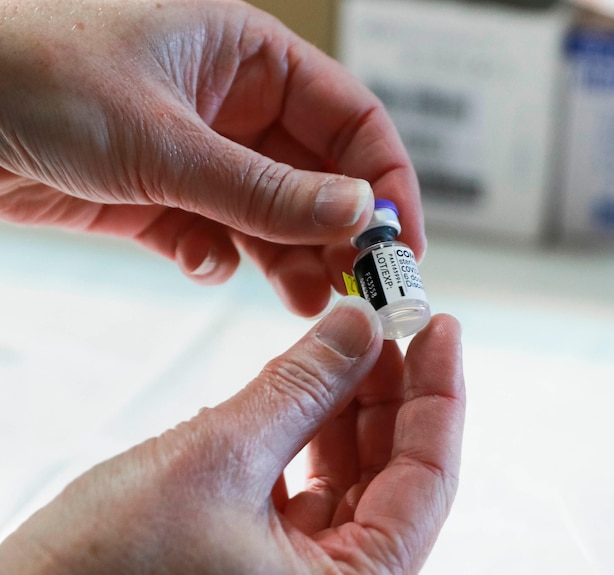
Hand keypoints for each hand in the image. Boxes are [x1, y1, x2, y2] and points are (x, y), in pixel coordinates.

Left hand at [0, 0, 422, 315]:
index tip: (399, 241)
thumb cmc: (33, 76)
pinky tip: (204, 262)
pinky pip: (218, 235)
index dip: (384, 179)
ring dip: (292, 257)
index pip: (352, 117)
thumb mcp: (165, 140)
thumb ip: (266, 189)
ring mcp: (200, 155)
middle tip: (359, 287)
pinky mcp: (162, 197)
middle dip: (341, 232)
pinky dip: (220, 258)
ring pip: (274, 214)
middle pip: (320, 175)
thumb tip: (356, 213)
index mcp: (249, 57)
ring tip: (307, 299)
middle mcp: (234, 105)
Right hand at [0, 297, 463, 573]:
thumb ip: (299, 389)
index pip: (429, 478)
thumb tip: (357, 328)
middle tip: (388, 321)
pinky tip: (302, 384)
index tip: (443, 330)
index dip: (441, 395)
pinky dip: (308, 431)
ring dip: (349, 404)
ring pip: (351, 475)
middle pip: (394, 472)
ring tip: (344, 340)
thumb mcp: (217, 461)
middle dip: (392, 390)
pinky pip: (308, 486)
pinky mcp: (259, 559)